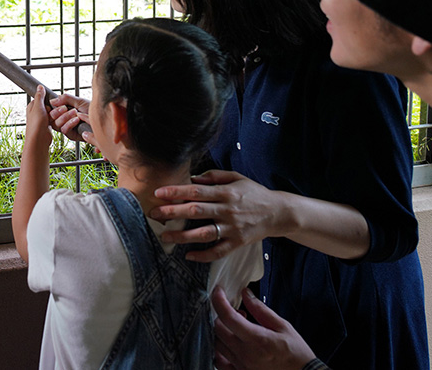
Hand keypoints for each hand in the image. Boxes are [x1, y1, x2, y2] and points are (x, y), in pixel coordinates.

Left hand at [25, 85, 52, 148]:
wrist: (38, 140)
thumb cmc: (35, 124)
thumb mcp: (38, 106)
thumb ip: (39, 96)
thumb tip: (39, 86)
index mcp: (32, 106)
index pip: (43, 99)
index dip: (48, 100)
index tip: (53, 102)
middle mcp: (37, 113)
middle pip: (50, 106)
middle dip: (54, 109)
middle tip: (52, 113)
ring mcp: (43, 119)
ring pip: (54, 113)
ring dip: (57, 116)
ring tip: (54, 119)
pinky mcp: (48, 125)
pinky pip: (55, 120)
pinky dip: (57, 121)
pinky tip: (57, 123)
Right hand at [47, 92, 90, 141]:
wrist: (102, 117)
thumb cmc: (91, 109)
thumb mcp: (78, 101)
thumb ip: (65, 99)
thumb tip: (52, 101)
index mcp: (64, 112)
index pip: (51, 112)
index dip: (50, 108)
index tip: (54, 104)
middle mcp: (64, 120)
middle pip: (51, 119)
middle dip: (57, 112)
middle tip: (65, 108)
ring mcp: (67, 128)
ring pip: (56, 125)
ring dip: (65, 117)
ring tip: (75, 112)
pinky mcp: (72, 135)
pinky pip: (64, 130)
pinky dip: (69, 123)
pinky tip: (76, 119)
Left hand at [150, 169, 287, 261]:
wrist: (278, 213)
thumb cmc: (254, 193)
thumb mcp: (236, 177)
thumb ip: (214, 176)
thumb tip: (192, 178)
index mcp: (226, 192)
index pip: (197, 190)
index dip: (176, 192)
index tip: (158, 193)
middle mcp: (228, 210)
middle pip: (196, 211)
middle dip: (172, 212)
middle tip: (153, 214)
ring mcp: (232, 228)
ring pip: (203, 234)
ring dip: (182, 236)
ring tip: (165, 236)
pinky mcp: (237, 243)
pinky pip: (218, 252)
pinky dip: (203, 255)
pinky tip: (188, 255)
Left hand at [212, 287, 316, 369]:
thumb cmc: (296, 355)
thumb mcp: (283, 327)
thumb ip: (261, 309)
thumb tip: (246, 294)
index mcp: (258, 340)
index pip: (228, 317)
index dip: (219, 300)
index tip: (218, 291)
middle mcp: (246, 355)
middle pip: (218, 329)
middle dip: (222, 315)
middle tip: (237, 312)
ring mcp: (241, 367)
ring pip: (217, 344)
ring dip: (222, 332)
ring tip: (237, 329)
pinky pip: (220, 363)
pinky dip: (220, 351)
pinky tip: (231, 345)